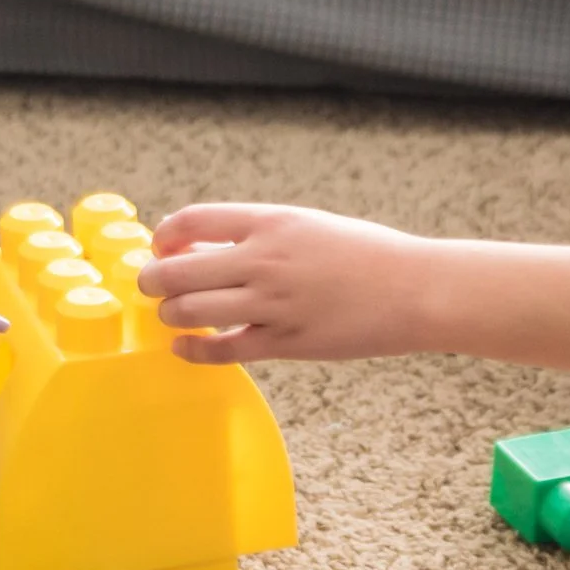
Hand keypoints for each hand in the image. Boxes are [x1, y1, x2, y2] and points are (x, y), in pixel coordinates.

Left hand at [141, 202, 435, 364]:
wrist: (418, 290)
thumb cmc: (365, 254)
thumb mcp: (305, 225)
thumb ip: (254, 233)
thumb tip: (198, 246)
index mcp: (270, 223)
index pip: (190, 220)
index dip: (164, 235)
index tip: (161, 246)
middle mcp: (265, 260)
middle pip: (176, 269)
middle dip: (152, 279)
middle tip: (150, 286)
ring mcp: (274, 303)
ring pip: (190, 310)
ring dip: (170, 313)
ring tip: (173, 314)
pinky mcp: (287, 342)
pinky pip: (222, 349)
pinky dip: (192, 349)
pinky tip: (183, 345)